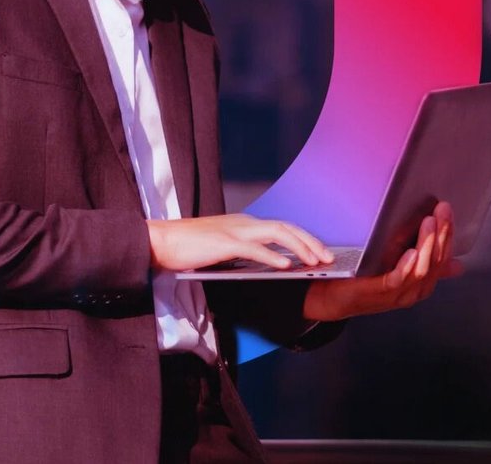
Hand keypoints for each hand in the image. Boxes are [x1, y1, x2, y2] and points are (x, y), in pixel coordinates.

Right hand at [147, 213, 333, 272]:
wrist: (161, 241)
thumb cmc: (189, 248)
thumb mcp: (223, 248)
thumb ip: (244, 252)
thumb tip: (267, 265)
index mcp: (244, 224)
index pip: (282, 227)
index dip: (305, 238)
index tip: (321, 252)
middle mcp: (244, 223)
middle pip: (287, 227)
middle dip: (311, 242)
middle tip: (329, 258)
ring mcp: (235, 231)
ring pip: (277, 233)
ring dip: (299, 247)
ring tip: (314, 262)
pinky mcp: (223, 243)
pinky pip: (253, 249)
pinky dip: (272, 256)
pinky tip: (285, 266)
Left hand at [302, 201, 462, 321]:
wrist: (332, 297)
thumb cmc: (364, 280)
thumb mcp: (398, 265)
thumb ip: (422, 260)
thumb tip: (457, 264)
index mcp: (421, 283)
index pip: (442, 258)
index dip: (447, 234)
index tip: (446, 211)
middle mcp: (414, 291)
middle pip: (435, 262)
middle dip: (441, 234)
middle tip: (442, 211)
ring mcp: (397, 294)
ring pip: (421, 270)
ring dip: (427, 244)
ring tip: (429, 223)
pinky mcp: (378, 292)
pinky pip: (398, 280)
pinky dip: (407, 266)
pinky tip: (411, 252)